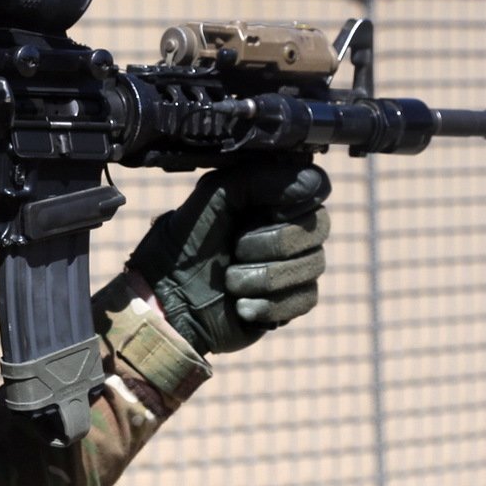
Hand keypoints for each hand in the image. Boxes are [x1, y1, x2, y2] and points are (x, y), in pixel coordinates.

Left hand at [127, 163, 329, 354]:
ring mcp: (292, 266)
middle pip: (317, 228)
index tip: (261, 213)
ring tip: (230, 282)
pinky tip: (240, 306)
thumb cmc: (184, 245)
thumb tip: (311, 180)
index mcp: (270, 199)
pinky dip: (268, 305)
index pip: (314, 188)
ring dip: (262, 277)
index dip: (290, 204)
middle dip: (270, 243)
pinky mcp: (291, 302)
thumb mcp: (213, 196)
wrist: (168, 302)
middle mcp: (287, 229)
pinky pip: (306, 299)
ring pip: (312, 265)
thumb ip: (258, 178)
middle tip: (235, 250)